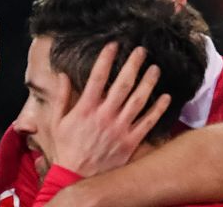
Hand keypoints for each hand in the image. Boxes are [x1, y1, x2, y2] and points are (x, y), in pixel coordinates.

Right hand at [47, 42, 170, 176]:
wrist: (77, 177)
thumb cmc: (67, 148)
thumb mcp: (57, 122)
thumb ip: (61, 97)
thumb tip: (63, 76)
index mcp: (86, 108)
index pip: (97, 78)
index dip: (106, 59)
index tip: (114, 45)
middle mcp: (104, 116)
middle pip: (122, 84)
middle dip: (132, 65)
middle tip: (141, 51)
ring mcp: (119, 129)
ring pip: (138, 100)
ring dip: (148, 82)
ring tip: (155, 68)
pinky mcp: (130, 141)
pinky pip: (147, 122)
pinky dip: (158, 109)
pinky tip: (166, 97)